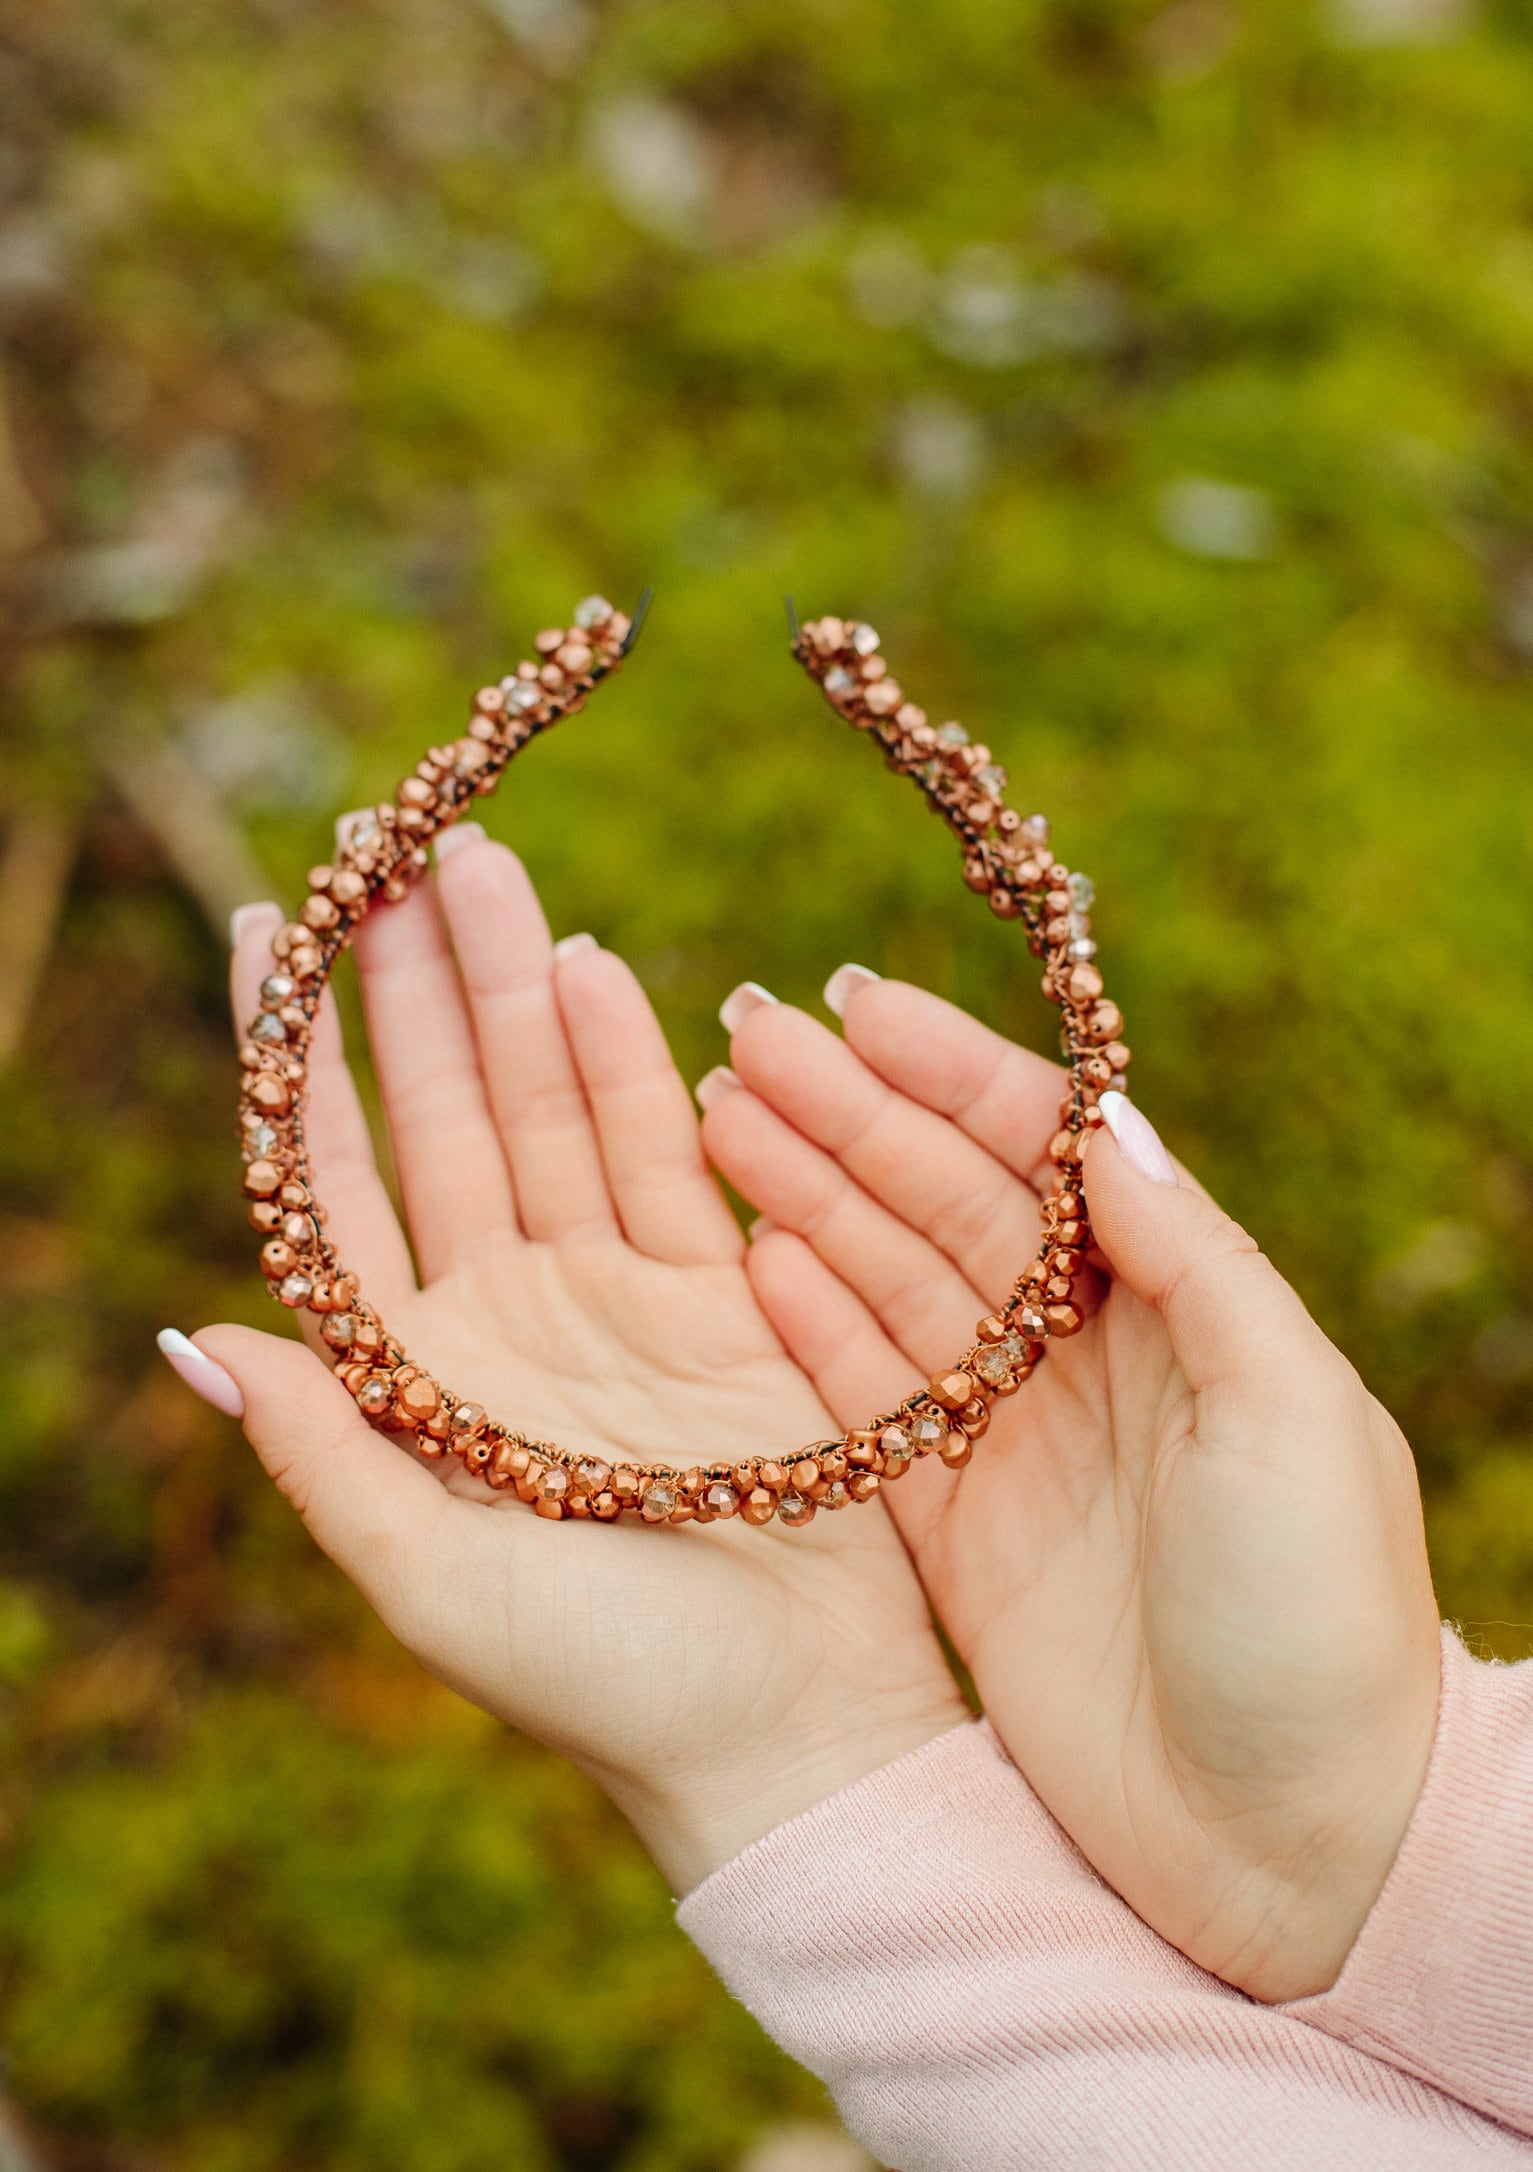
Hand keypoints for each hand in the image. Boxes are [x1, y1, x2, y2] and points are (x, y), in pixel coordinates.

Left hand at [186, 834, 967, 1892]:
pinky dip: (624, 1061)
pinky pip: (657, 1152)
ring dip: (511, 990)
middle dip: (409, 984)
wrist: (793, 1729)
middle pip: (438, 1114)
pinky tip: (588, 967)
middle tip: (382, 847)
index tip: (256, 931)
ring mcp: (607, 1296)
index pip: (327, 1184)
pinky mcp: (715, 1293)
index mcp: (410, 1377)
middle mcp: (498, 1316)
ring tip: (479, 864)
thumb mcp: (434, 1581)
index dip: (291, 1059)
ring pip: (545, 1108)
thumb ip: (324, 1453)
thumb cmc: (605, 1684)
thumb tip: (193, 1339)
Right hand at [699, 971, 1443, 1999]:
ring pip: (888, 1286)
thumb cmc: (1322, 1624)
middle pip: (945, 1202)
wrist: (1302, 1850)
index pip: (1045, 1152)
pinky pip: (861, 1404)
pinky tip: (743, 1257)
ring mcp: (1012, 1441)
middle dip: (848, 1117)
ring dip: (805, 1198)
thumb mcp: (1290, 1415)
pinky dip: (805, 1327)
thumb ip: (1193, 1262)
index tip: (856, 1008)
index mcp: (1179, 1307)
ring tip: (712, 1117)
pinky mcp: (953, 1532)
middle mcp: (1086, 1356)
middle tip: (740, 1040)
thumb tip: (1105, 1121)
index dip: (949, 1073)